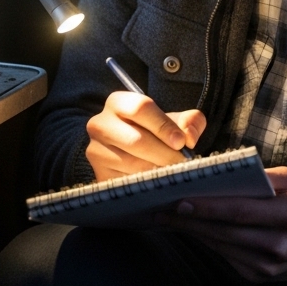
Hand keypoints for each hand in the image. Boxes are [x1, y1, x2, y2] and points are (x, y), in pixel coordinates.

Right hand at [85, 91, 205, 180]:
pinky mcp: (99, 174)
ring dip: (157, 170)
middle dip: (165, 154)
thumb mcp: (173, 120)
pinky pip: (125, 181)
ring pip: (131, 163)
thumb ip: (190, 122)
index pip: (141, 108)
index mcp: (118, 102)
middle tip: (183, 163)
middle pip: (136, 140)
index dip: (164, 126)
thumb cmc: (155, 131)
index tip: (181, 142)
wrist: (132, 151)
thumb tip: (190, 137)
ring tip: (173, 171)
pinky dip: (146, 182)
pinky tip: (157, 180)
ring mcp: (96, 151)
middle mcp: (100, 124)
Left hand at [152, 166, 286, 282]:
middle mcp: (280, 244)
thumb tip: (221, 175)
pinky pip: (227, 256)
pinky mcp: (259, 277)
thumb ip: (261, 176)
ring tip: (170, 219)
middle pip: (226, 231)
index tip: (181, 200)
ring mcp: (269, 266)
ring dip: (195, 232)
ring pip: (222, 246)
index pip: (242, 211)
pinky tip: (194, 230)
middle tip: (164, 209)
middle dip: (192, 220)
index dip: (209, 207)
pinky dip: (209, 242)